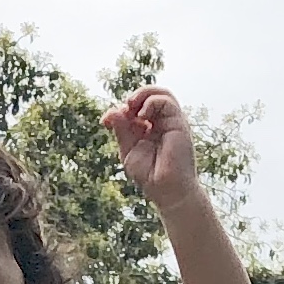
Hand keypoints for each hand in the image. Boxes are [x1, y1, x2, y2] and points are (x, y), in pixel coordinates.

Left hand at [102, 88, 201, 210]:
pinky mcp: (179, 122)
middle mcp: (160, 122)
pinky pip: (166, 100)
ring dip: (143, 93)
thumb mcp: (128, 150)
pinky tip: (142, 115)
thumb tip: (111, 110)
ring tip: (130, 105)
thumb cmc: (149, 175)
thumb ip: (121, 130)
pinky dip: (151, 102)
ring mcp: (170, 121)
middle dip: (133, 97)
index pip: (134, 108)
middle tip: (122, 108)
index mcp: (148, 129)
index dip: (119, 110)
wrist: (167, 190)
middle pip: (149, 96)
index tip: (105, 121)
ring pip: (160, 93)